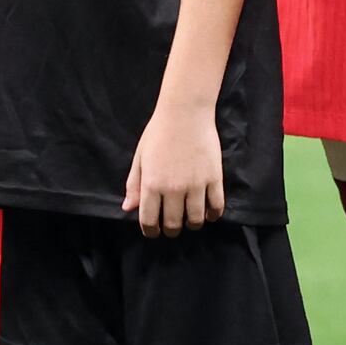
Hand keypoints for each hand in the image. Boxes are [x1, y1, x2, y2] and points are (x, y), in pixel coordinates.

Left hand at [124, 101, 223, 235]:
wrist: (185, 112)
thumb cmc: (158, 133)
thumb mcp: (140, 157)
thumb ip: (134, 184)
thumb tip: (128, 208)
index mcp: (152, 184)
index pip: (149, 220)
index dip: (151, 231)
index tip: (153, 232)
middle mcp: (173, 189)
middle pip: (173, 224)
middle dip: (171, 230)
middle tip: (172, 227)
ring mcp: (196, 185)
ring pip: (196, 220)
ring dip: (192, 224)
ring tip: (190, 221)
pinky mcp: (214, 178)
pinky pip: (216, 206)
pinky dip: (213, 215)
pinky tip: (209, 213)